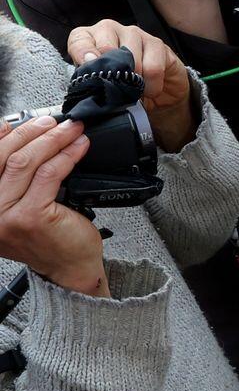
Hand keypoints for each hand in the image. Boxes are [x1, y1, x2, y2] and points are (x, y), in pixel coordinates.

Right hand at [0, 116, 107, 295]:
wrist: (69, 269)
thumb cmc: (50, 237)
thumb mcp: (23, 204)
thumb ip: (16, 180)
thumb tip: (23, 138)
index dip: (4, 135)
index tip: (23, 121)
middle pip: (5, 156)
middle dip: (32, 132)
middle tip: (54, 122)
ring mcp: (7, 215)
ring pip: (26, 163)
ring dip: (52, 140)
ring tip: (71, 130)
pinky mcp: (31, 217)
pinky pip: (48, 175)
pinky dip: (66, 156)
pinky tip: (79, 147)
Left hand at [64, 20, 194, 152]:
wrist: (157, 95)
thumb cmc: (122, 87)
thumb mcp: (101, 87)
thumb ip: (92, 81)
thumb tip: (91, 81)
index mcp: (88, 39)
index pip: (78, 41)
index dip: (82, 55)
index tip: (90, 70)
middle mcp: (109, 30)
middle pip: (106, 47)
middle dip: (113, 74)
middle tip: (118, 89)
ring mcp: (134, 34)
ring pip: (131, 58)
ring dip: (134, 82)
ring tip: (135, 90)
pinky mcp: (156, 43)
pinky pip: (153, 68)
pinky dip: (151, 85)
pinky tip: (150, 88)